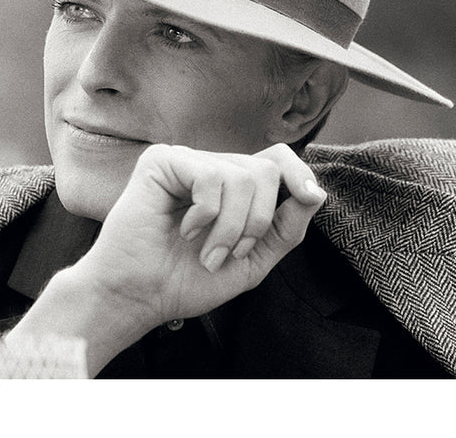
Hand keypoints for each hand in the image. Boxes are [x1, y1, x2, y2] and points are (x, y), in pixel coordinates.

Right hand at [7, 142, 325, 376]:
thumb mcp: (251, 260)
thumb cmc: (186, 281)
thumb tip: (316, 194)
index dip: (299, 172)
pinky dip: (206, 214)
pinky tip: (184, 229)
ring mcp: (186, 162)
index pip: (275, 159)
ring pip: (242, 176)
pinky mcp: (162, 161)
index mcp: (230, 188)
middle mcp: (210, 168)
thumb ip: (284, 229)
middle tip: (225, 253)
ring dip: (230, 227)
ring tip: (205, 251)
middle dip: (257, 221)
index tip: (310, 196)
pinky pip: (210, 177)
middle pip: (265, 170)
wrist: (139, 296)